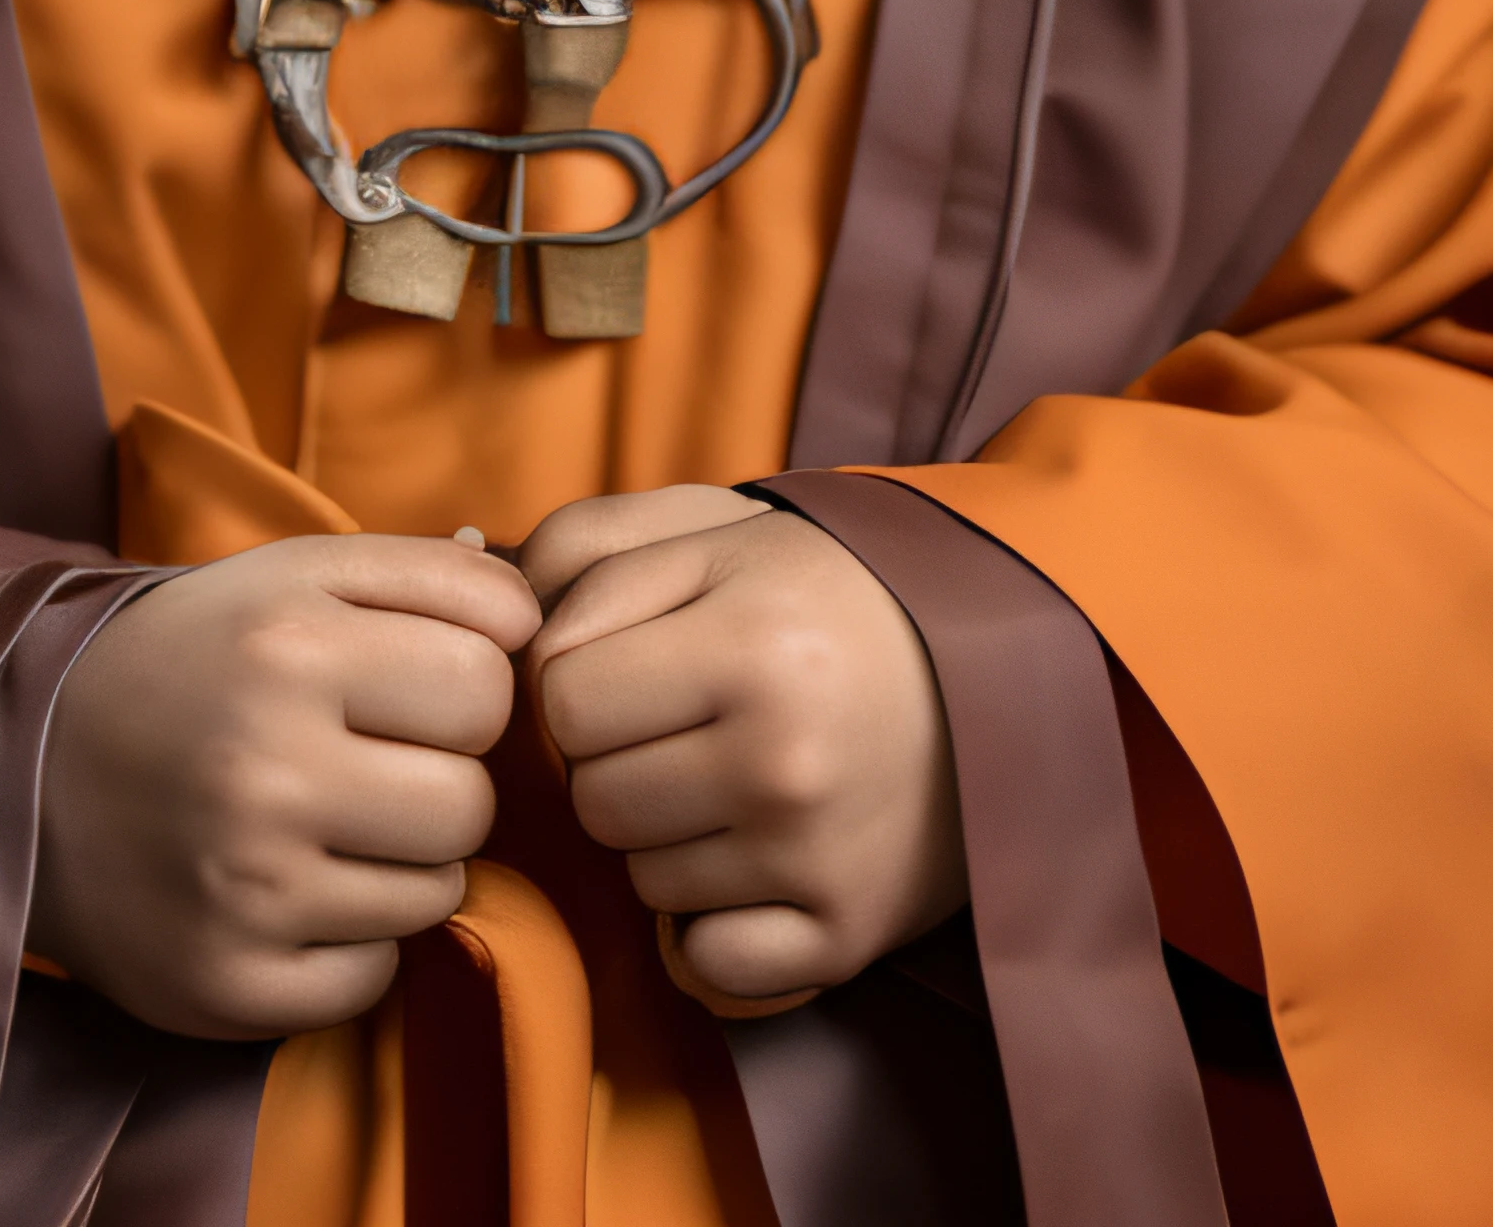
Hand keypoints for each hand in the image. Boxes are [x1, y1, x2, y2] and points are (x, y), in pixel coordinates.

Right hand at [30, 534, 538, 1035]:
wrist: (27, 764)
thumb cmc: (193, 657)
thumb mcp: (295, 577)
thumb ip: (428, 575)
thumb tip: (536, 615)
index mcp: (292, 645)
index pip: (487, 685)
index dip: (465, 687)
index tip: (413, 690)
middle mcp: (269, 767)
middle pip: (471, 803)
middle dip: (442, 781)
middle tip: (375, 763)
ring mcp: (249, 889)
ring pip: (435, 895)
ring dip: (404, 862)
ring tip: (329, 823)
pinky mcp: (231, 985)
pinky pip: (375, 977)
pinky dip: (353, 940)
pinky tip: (294, 891)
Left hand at [520, 484, 966, 1000]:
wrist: (989, 669)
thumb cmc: (823, 592)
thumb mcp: (712, 530)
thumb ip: (589, 549)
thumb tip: (503, 627)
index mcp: (746, 645)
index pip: (562, 702)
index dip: (580, 683)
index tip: (636, 667)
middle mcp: (781, 761)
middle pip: (594, 799)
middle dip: (619, 761)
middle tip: (688, 723)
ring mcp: (812, 860)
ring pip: (641, 880)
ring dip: (664, 837)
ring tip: (731, 778)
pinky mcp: (842, 936)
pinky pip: (705, 962)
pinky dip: (710, 924)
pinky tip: (750, 861)